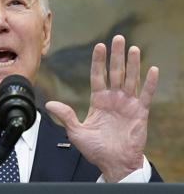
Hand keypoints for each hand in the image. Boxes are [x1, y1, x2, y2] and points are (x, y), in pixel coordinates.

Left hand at [46, 35, 158, 181]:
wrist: (114, 164)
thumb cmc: (96, 149)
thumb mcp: (76, 131)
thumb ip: (66, 116)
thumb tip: (49, 103)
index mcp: (99, 100)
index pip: (98, 76)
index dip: (98, 61)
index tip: (99, 46)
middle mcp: (114, 99)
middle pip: (116, 73)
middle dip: (116, 56)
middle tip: (118, 38)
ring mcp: (127, 104)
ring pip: (131, 79)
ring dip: (133, 64)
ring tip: (133, 48)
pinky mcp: (140, 113)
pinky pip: (145, 95)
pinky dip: (149, 83)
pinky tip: (151, 70)